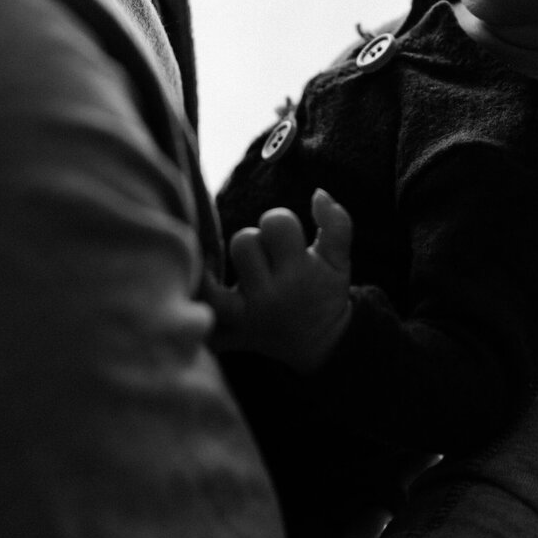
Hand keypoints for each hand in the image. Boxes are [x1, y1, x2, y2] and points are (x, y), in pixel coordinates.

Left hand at [209, 190, 353, 371]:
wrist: (321, 344)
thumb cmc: (326, 292)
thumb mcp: (339, 259)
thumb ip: (337, 222)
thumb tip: (318, 193)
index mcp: (299, 272)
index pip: (276, 223)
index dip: (281, 221)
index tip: (289, 237)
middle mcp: (270, 294)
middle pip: (243, 241)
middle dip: (256, 241)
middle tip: (269, 256)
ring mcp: (246, 315)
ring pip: (221, 268)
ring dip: (227, 265)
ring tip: (246, 270)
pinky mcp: (231, 332)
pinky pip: (204, 314)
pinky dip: (198, 300)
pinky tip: (198, 281)